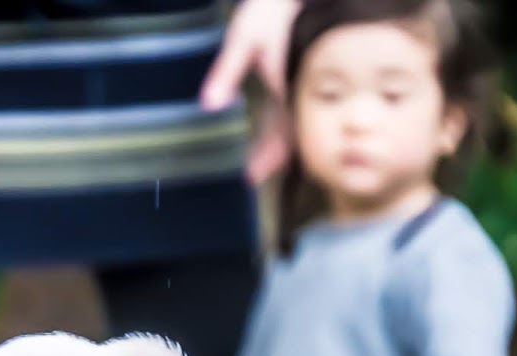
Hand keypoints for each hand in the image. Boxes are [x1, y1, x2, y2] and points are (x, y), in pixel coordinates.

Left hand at [200, 0, 300, 181]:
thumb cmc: (273, 8)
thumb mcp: (245, 36)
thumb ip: (227, 71)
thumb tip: (209, 105)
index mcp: (290, 86)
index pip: (284, 133)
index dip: (270, 157)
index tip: (251, 177)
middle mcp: (303, 89)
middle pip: (292, 132)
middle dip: (275, 156)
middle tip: (252, 176)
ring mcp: (306, 81)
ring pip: (297, 121)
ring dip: (280, 143)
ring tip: (260, 163)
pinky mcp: (304, 72)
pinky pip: (296, 105)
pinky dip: (284, 122)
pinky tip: (271, 132)